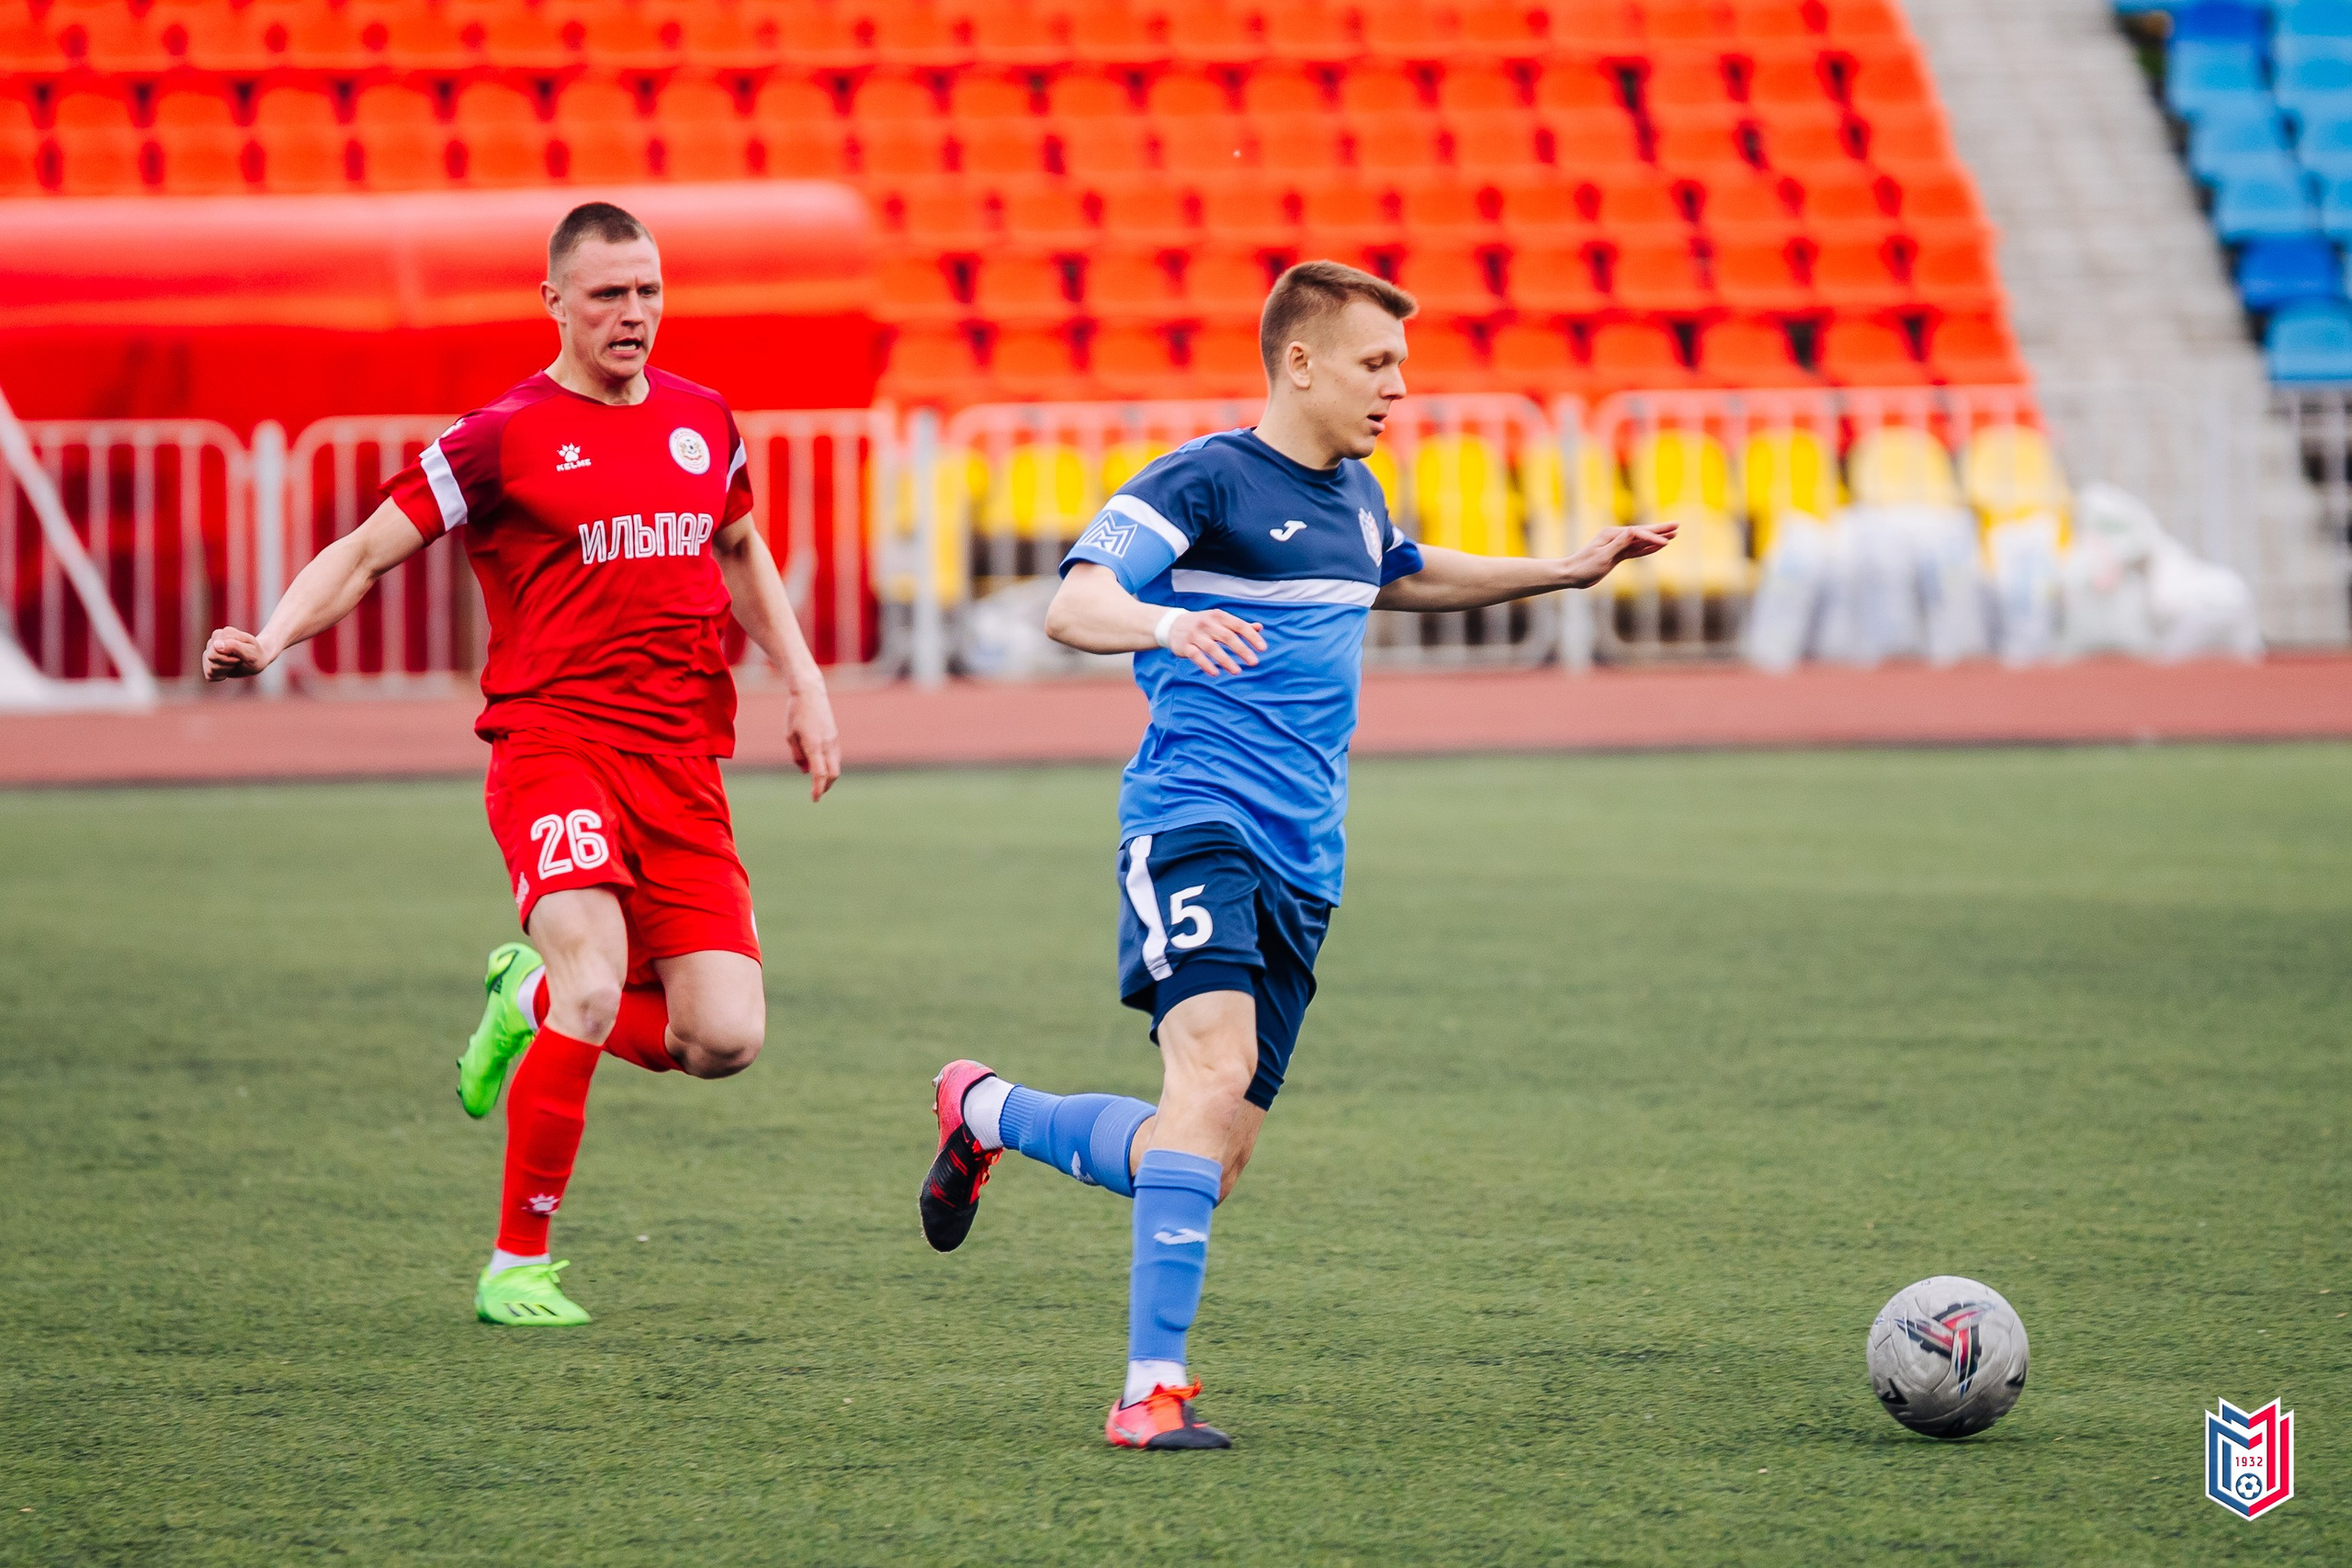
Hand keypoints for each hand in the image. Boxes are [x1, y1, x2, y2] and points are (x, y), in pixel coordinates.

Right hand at [202, 626, 273, 680]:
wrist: (259, 660)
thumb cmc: (256, 655)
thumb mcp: (250, 652)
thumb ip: (234, 646)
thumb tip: (216, 645)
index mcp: (224, 634)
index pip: (215, 649)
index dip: (229, 658)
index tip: (240, 658)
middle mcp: (214, 640)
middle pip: (210, 657)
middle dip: (226, 664)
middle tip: (238, 661)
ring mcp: (210, 650)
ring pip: (209, 667)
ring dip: (224, 670)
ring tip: (234, 665)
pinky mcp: (209, 661)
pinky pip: (209, 674)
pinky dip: (219, 676)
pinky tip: (228, 672)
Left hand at [782, 678, 840, 800]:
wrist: (810, 692)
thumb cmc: (796, 713)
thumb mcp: (789, 735)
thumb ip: (797, 755)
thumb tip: (805, 771)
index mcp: (814, 744)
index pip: (819, 773)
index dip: (817, 789)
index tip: (814, 799)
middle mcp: (827, 744)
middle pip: (833, 773)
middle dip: (826, 786)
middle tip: (816, 793)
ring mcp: (834, 740)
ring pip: (836, 765)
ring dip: (828, 776)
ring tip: (818, 782)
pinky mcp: (835, 736)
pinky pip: (835, 756)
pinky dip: (830, 765)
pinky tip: (821, 766)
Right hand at [1166, 609, 1266, 675]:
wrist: (1173, 624)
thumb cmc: (1203, 624)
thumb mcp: (1220, 620)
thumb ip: (1238, 625)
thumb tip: (1259, 627)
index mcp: (1219, 616)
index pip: (1239, 625)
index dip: (1252, 637)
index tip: (1263, 649)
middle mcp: (1207, 623)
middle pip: (1227, 637)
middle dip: (1242, 650)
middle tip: (1254, 662)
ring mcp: (1195, 634)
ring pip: (1212, 648)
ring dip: (1225, 660)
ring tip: (1237, 671)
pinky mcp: (1185, 646)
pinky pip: (1196, 656)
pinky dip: (1206, 665)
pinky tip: (1215, 673)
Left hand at [1564, 522, 1677, 588]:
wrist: (1572, 574)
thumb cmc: (1584, 566)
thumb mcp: (1601, 556)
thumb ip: (1618, 544)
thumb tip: (1632, 531)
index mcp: (1612, 535)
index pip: (1637, 533)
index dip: (1653, 538)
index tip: (1666, 544)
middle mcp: (1616, 537)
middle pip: (1643, 532)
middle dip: (1660, 529)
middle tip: (1677, 525)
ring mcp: (1617, 545)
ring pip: (1641, 541)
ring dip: (1657, 538)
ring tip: (1673, 534)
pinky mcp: (1617, 555)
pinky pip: (1636, 550)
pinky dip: (1648, 548)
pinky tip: (1658, 546)